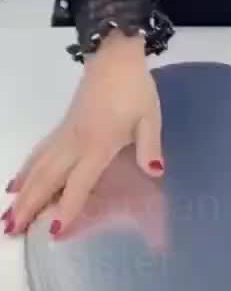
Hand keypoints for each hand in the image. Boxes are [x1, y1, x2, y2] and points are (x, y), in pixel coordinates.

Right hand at [1, 33, 163, 237]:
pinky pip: (39, 153)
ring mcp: (65, 135)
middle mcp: (75, 143)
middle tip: (11, 232)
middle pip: (48, 179)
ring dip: (22, 194)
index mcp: (98, 144)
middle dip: (30, 207)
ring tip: (6, 217)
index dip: (68, 208)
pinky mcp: (62, 127)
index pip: (79, 183)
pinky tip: (15, 184)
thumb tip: (155, 171)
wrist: (114, 57)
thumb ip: (149, 146)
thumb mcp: (150, 118)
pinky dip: (25, 171)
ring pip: (38, 168)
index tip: (54, 232)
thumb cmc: (135, 89)